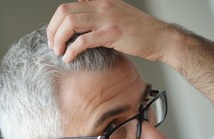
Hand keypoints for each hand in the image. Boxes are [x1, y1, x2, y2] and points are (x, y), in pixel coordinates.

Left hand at [47, 0, 170, 62]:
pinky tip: (69, 58)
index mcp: (100, 1)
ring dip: (59, 39)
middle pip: (64, 12)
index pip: (68, 6)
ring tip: (58, 52)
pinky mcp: (112, 33)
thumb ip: (98, 14)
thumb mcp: (116, 15)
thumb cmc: (140, 31)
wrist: (161, 38)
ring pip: (71, 23)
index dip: (56, 22)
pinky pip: (83, 40)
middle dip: (52, 30)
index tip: (54, 36)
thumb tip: (81, 18)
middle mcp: (102, 6)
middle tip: (52, 46)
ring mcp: (107, 18)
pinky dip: (71, 50)